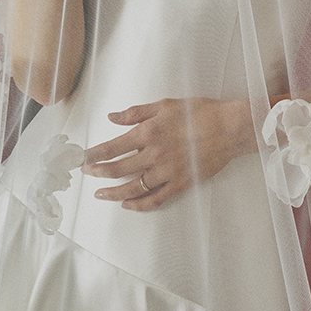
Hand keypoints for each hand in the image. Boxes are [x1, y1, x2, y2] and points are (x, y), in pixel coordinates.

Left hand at [83, 98, 255, 210]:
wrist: (230, 127)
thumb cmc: (200, 112)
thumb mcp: (165, 104)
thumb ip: (136, 113)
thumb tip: (113, 117)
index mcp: (148, 133)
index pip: (111, 147)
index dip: (93, 155)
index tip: (81, 158)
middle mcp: (154, 155)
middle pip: (117, 169)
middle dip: (97, 173)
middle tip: (85, 174)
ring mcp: (167, 172)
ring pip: (133, 188)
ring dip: (113, 193)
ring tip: (101, 194)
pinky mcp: (181, 183)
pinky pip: (156, 199)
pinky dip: (139, 205)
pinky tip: (128, 205)